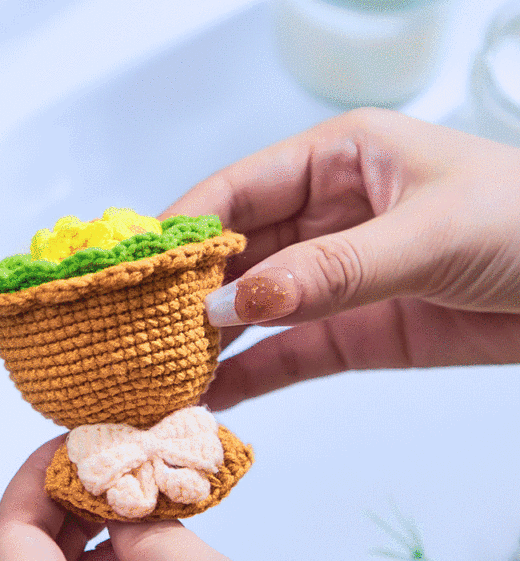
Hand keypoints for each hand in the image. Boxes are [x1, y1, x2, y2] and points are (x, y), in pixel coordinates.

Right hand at [161, 108, 519, 408]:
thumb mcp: (427, 232)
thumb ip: (330, 270)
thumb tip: (232, 304)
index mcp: (334, 161)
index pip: (235, 191)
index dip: (181, 229)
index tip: (133, 271)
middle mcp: (322, 217)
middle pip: (232, 257)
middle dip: (184, 295)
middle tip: (133, 335)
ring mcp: (332, 280)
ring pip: (252, 310)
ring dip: (207, 341)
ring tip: (157, 374)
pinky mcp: (352, 334)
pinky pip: (287, 355)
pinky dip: (248, 377)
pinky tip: (207, 399)